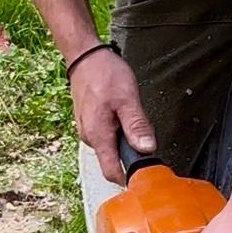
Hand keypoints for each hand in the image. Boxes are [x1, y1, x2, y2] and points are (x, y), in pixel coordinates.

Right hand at [69, 47, 155, 182]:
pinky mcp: (89, 123)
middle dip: (131, 153)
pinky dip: (117, 130)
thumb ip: (137, 125)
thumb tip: (147, 149)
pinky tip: (121, 113)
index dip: (130, 176)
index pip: (112, 172)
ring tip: (131, 116)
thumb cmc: (104, 73)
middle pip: (113, 160)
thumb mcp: (127, 98)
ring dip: (124, 139)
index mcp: (98, 135)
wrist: (84, 56)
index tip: (146, 172)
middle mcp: (89, 137)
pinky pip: (106, 135)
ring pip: (110, 146)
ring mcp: (87, 130)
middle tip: (145, 134)